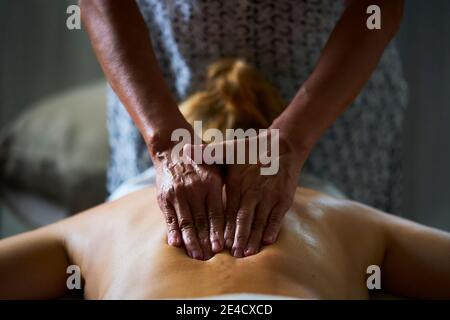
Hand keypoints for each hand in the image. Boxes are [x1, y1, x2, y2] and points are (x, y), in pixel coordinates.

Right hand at [153, 145, 223, 259]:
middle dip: (206, 241)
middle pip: (202, 220)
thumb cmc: (200, 164)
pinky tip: (176, 244)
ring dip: (192, 241)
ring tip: (197, 256)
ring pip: (186, 221)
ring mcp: (178, 193)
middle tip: (211, 258)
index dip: (219, 230)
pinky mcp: (164, 197)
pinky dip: (173, 231)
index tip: (223, 246)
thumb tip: (244, 208)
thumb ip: (227, 186)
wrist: (172, 150)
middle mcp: (194, 189)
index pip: (217, 212)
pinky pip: (170, 217)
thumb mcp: (217, 169)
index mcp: (210, 183)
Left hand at [214, 132, 306, 257]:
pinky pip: (277, 217)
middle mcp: (253, 192)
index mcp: (237, 184)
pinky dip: (272, 229)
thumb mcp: (228, 149)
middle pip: (243, 219)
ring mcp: (269, 196)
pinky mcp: (283, 199)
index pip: (228, 211)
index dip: (223, 227)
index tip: (217, 242)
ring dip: (253, 238)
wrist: (282, 146)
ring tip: (246, 253)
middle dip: (237, 238)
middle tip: (231, 255)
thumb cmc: (250, 150)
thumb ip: (206, 153)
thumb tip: (184, 149)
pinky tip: (267, 241)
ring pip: (259, 221)